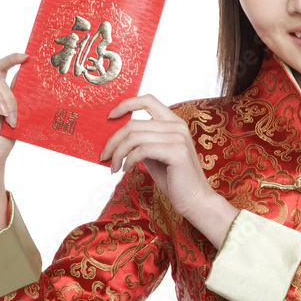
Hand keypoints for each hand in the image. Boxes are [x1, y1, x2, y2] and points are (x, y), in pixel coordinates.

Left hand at [100, 94, 214, 220]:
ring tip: (114, 167)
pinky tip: (126, 170)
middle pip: (133, 123)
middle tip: (104, 156)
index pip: (147, 100)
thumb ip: (141, 142)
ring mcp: (178, 138)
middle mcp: (177, 126)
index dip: (125, 105)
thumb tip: (115, 137)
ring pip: (134, 137)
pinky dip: (128, 160)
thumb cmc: (174, 179)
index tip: (110, 118)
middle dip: (113, 140)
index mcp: (174, 122)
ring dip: (118, 153)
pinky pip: (142, 150)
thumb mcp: (154, 156)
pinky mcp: (177, 152)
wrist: (195, 200)